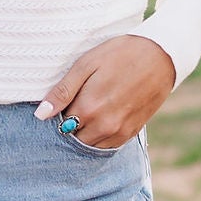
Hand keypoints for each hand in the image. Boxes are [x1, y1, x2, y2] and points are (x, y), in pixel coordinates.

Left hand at [35, 34, 176, 149]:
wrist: (160, 56)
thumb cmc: (119, 55)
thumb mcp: (86, 65)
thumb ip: (62, 92)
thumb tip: (40, 115)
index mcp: (87, 109)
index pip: (60, 124)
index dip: (60, 112)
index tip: (67, 100)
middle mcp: (103, 126)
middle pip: (74, 137)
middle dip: (71, 125)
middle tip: (80, 102)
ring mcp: (119, 132)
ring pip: (90, 144)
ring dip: (86, 132)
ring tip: (94, 107)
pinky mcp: (132, 132)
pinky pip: (108, 145)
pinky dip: (101, 136)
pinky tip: (105, 115)